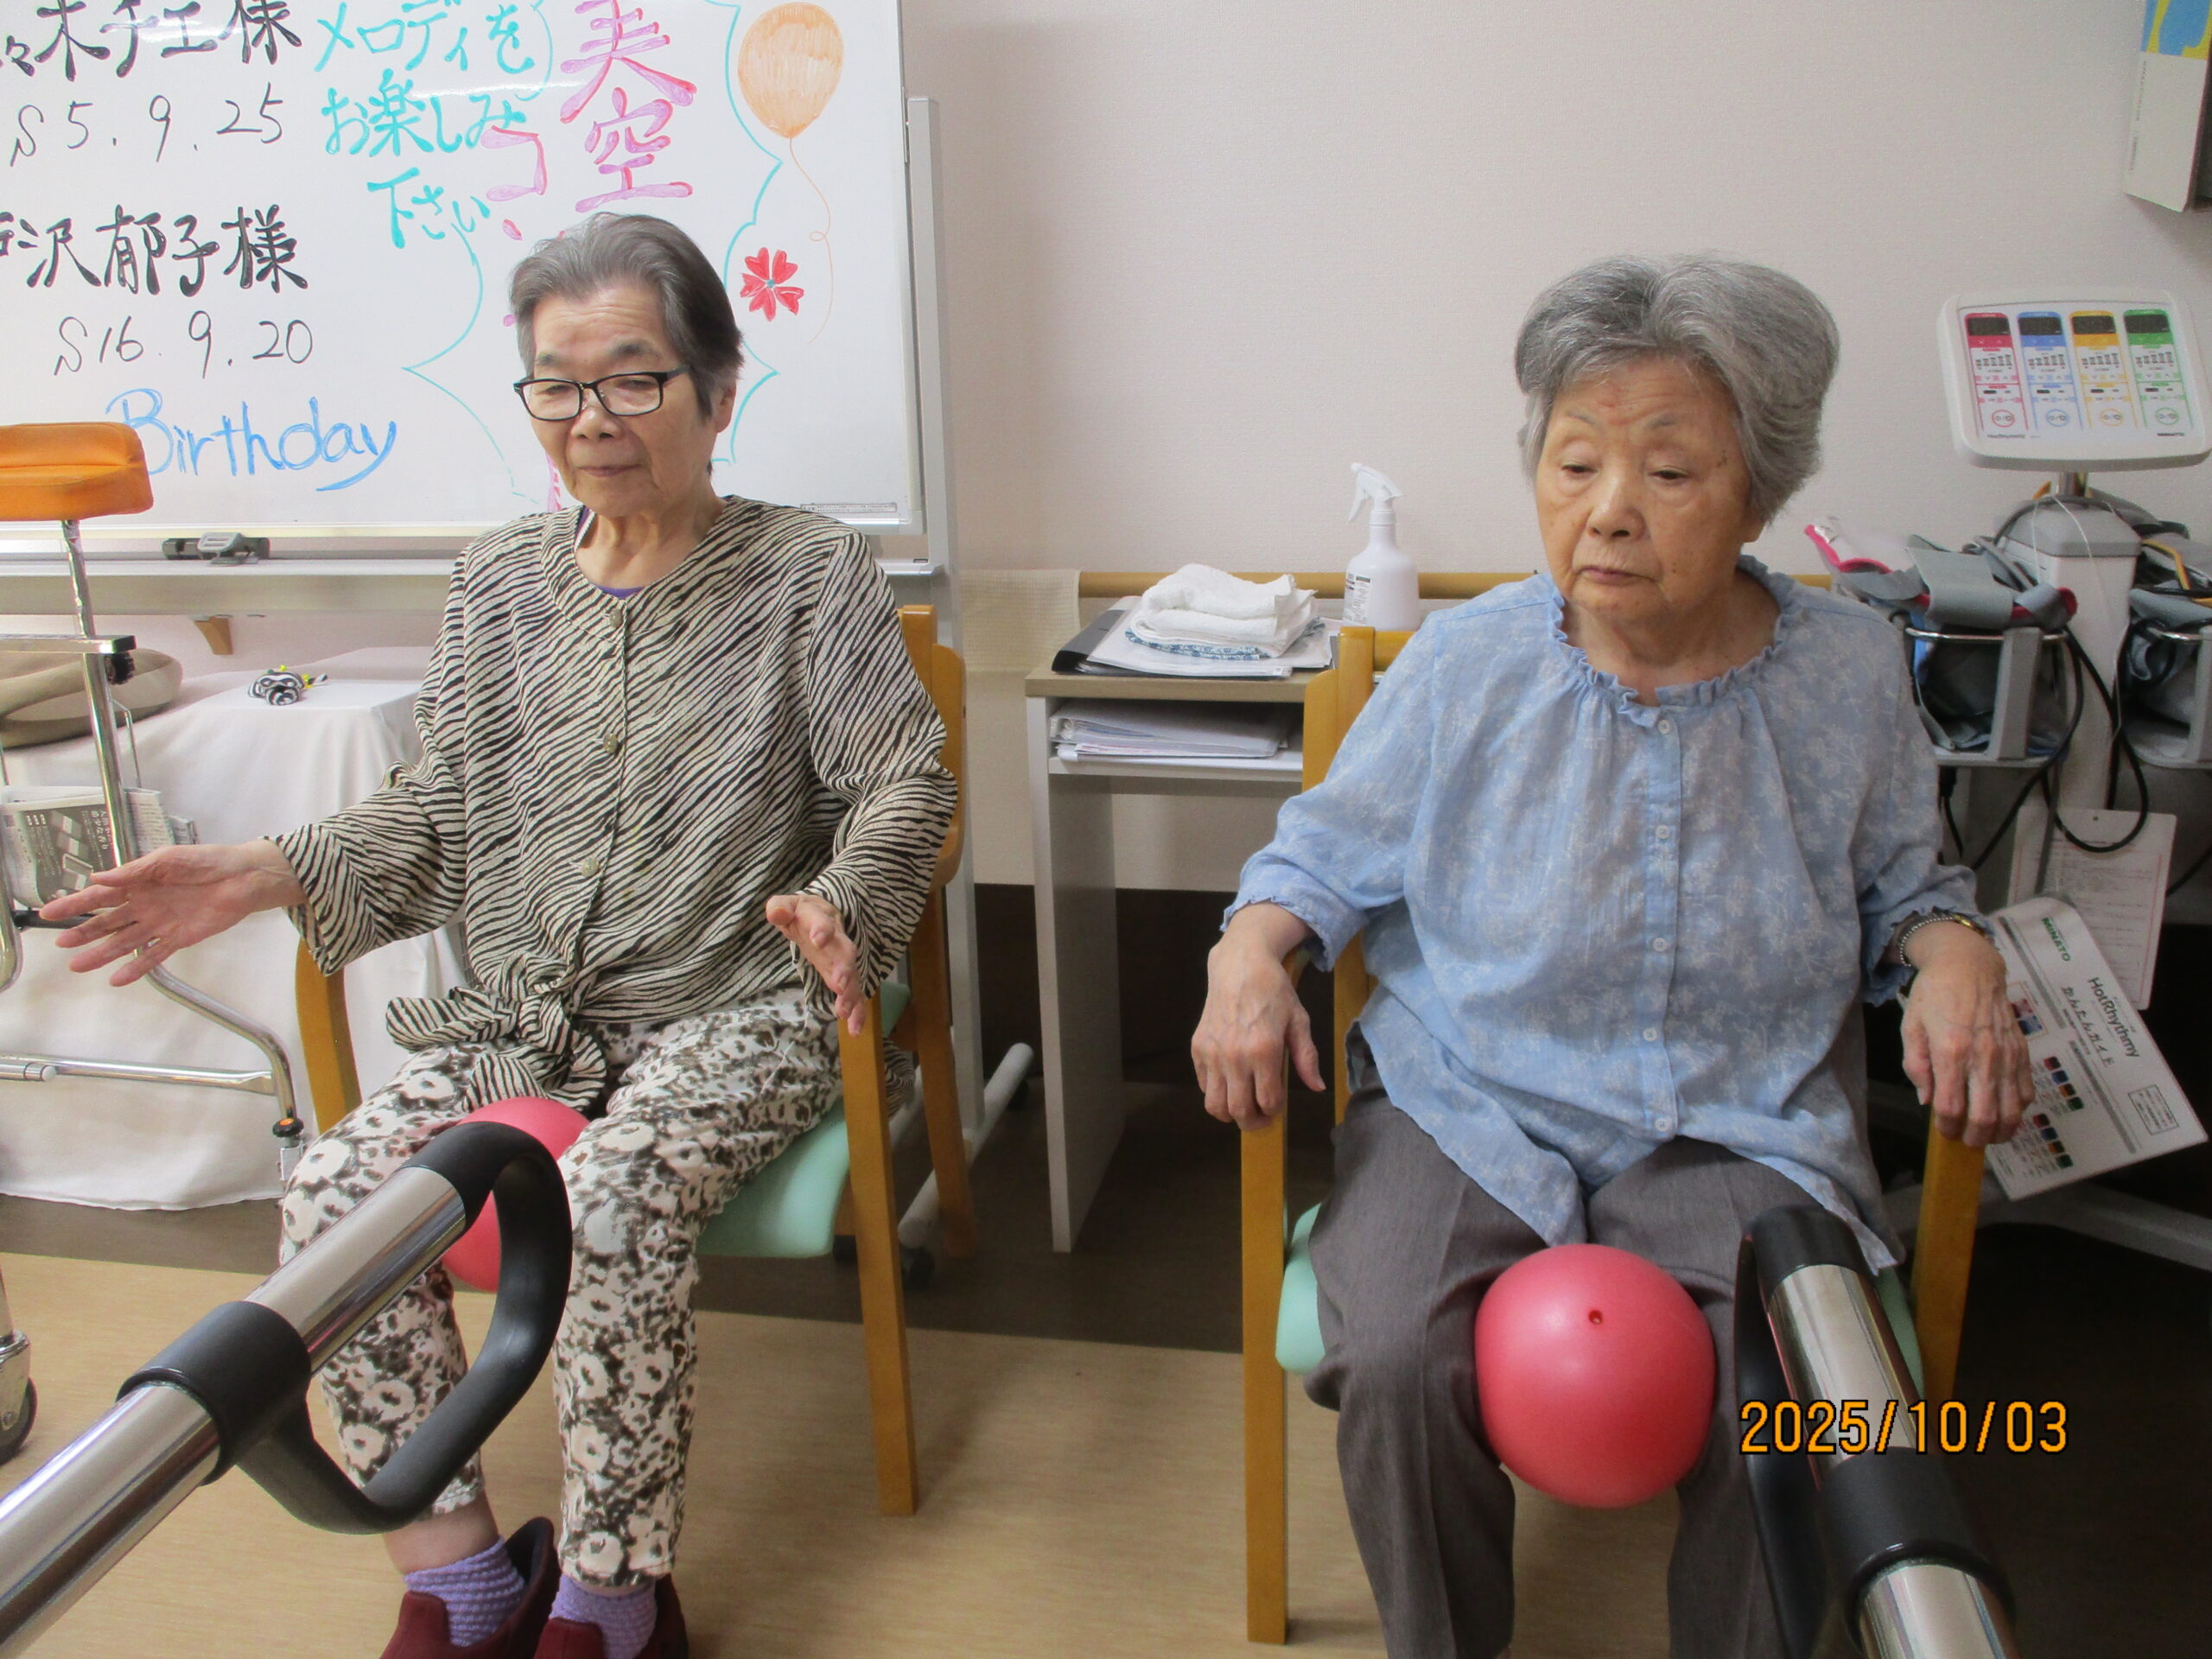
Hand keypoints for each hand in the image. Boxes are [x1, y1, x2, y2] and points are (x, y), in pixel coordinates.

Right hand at [39, 841, 305, 986]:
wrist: (242, 878)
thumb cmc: (204, 862)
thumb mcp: (166, 859)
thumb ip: (133, 871)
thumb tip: (98, 877)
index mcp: (138, 883)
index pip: (99, 895)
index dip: (74, 904)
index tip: (49, 912)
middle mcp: (144, 905)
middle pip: (107, 922)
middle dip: (83, 933)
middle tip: (62, 944)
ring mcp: (159, 923)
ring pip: (124, 942)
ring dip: (102, 954)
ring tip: (78, 966)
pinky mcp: (179, 938)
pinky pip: (153, 955)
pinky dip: (135, 967)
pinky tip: (116, 978)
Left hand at [765, 893, 865, 1034]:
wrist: (823, 917)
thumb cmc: (802, 914)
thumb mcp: (787, 906)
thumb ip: (779, 908)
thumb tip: (775, 913)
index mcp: (821, 919)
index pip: (822, 922)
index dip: (821, 929)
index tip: (817, 940)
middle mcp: (837, 940)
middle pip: (845, 951)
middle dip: (844, 968)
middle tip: (839, 985)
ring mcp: (842, 960)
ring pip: (853, 976)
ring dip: (850, 994)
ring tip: (844, 1012)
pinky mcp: (844, 977)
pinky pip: (854, 994)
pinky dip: (857, 1011)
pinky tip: (855, 1030)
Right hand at [1193, 903, 1322, 1130]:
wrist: (1240, 965)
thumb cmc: (1274, 992)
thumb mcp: (1299, 1022)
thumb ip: (1307, 1058)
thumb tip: (1317, 1088)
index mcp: (1264, 1051)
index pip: (1268, 1101)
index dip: (1275, 1111)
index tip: (1277, 1107)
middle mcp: (1235, 1057)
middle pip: (1239, 1111)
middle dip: (1253, 1122)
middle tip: (1261, 1118)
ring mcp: (1213, 1054)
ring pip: (1215, 1106)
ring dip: (1230, 1114)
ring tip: (1242, 1107)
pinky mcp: (1197, 1048)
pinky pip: (1204, 1086)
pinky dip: (1216, 1093)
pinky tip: (1230, 1083)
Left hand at [1900, 924, 2031, 1147]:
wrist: (1969, 965)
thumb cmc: (1934, 995)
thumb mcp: (1911, 1027)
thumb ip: (1917, 1066)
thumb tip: (1927, 1101)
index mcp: (1950, 1051)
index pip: (1951, 1106)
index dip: (1947, 1128)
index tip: (1944, 1132)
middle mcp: (1982, 1057)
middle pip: (1985, 1116)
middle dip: (1975, 1138)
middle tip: (1966, 1141)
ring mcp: (2006, 1055)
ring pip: (2012, 1110)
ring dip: (2001, 1130)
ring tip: (1987, 1134)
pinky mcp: (2022, 1051)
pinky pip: (2027, 1091)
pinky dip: (2019, 1110)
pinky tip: (2005, 1113)